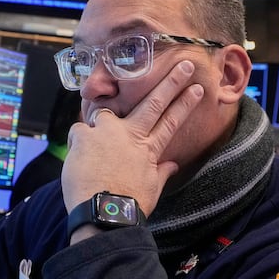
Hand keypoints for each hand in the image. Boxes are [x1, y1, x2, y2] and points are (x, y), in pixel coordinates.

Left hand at [62, 60, 203, 217]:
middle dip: (171, 83)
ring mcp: (107, 133)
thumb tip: (173, 166)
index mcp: (148, 150)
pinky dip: (79, 140)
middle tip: (184, 65)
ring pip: (104, 112)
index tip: (198, 88)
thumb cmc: (129, 205)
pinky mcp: (85, 136)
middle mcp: (130, 135)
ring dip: (100, 120)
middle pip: (153, 103)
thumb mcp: (151, 189)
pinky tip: (79, 156)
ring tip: (95, 138)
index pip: (172, 122)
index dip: (185, 103)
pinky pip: (79, 130)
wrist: (103, 213)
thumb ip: (161, 173)